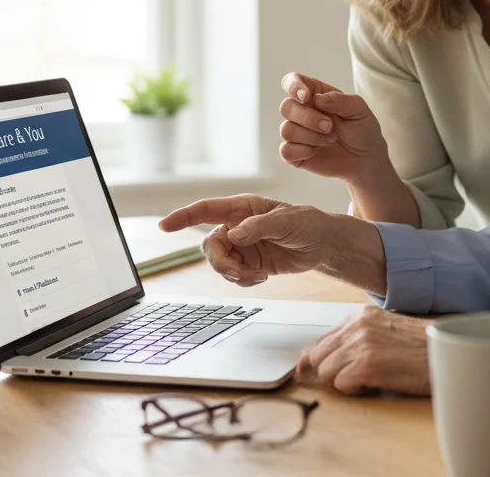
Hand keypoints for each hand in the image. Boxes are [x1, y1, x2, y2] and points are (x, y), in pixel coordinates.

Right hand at [158, 194, 355, 285]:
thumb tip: (233, 234)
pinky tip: (262, 278)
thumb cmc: (308, 223)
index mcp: (243, 208)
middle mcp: (238, 226)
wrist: (324, 245)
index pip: (206, 210)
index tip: (165, 226)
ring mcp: (242, 246)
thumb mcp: (287, 221)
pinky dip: (243, 281)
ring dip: (231, 273)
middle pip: (210, 245)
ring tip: (254, 276)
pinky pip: (233, 275)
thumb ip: (258, 227)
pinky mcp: (250, 264)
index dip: (183, 217)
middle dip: (219, 261)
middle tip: (237, 273)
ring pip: (219, 263)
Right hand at [279, 73, 387, 180]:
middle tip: (330, 126)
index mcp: (315, 95)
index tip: (306, 96)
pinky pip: (285, 151)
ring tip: (331, 140)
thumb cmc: (362, 130)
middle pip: (286, 107)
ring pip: (286, 130)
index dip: (293, 85)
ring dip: (311, 137)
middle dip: (309, 118)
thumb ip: (340, 100)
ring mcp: (296, 133)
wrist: (366, 159)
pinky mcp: (294, 154)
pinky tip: (317, 152)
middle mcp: (301, 112)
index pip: (292, 81)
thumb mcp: (359, 110)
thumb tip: (317, 99)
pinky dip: (304, 152)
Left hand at [295, 306, 432, 395]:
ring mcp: (360, 344)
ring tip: (369, 380)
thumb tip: (321, 360)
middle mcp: (357, 326)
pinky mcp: (366, 364)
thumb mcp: (386, 333)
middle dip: (328, 373)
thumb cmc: (423, 348)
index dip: (317, 360)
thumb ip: (356, 340)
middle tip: (350, 380)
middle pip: (317, 356)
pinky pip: (342, 385)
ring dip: (343, 382)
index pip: (322, 339)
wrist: (446, 354)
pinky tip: (375, 385)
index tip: (311, 373)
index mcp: (361, 316)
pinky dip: (356, 391)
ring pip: (326, 372)